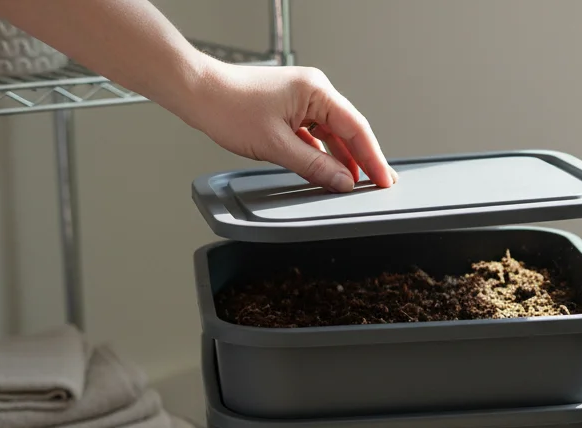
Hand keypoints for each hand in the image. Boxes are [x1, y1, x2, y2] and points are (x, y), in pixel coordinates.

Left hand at [183, 61, 396, 192]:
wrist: (197, 92)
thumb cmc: (228, 107)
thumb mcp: (276, 145)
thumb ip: (314, 166)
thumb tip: (343, 182)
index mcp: (316, 91)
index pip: (356, 128)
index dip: (373, 157)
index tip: (384, 179)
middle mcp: (313, 91)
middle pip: (347, 130)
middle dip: (362, 158)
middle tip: (378, 184)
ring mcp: (301, 99)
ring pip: (331, 133)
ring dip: (341, 158)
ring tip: (354, 182)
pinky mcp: (289, 108)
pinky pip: (315, 133)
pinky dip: (322, 152)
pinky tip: (327, 170)